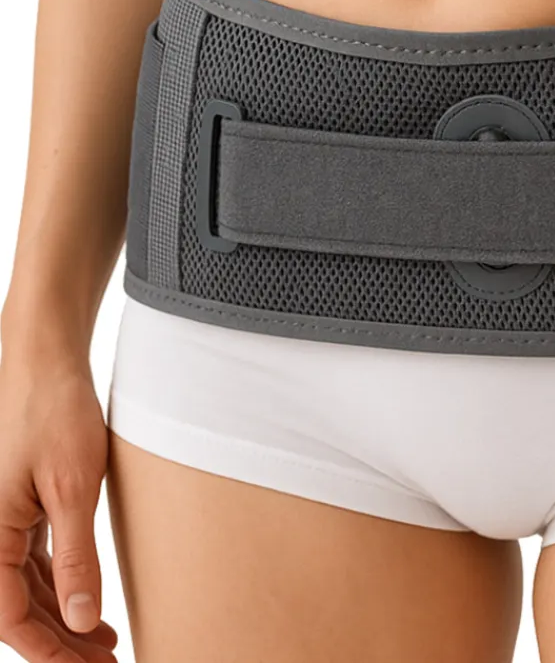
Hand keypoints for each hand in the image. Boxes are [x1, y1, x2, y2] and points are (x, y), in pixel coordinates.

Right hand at [0, 350, 118, 661]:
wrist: (45, 359)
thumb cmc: (54, 413)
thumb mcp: (72, 487)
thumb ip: (74, 556)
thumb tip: (80, 617)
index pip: (11, 620)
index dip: (51, 652)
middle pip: (18, 610)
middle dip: (61, 643)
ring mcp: (0, 520)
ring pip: (26, 589)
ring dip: (63, 618)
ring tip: (105, 645)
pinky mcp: (19, 505)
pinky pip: (32, 561)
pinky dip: (60, 585)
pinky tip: (87, 602)